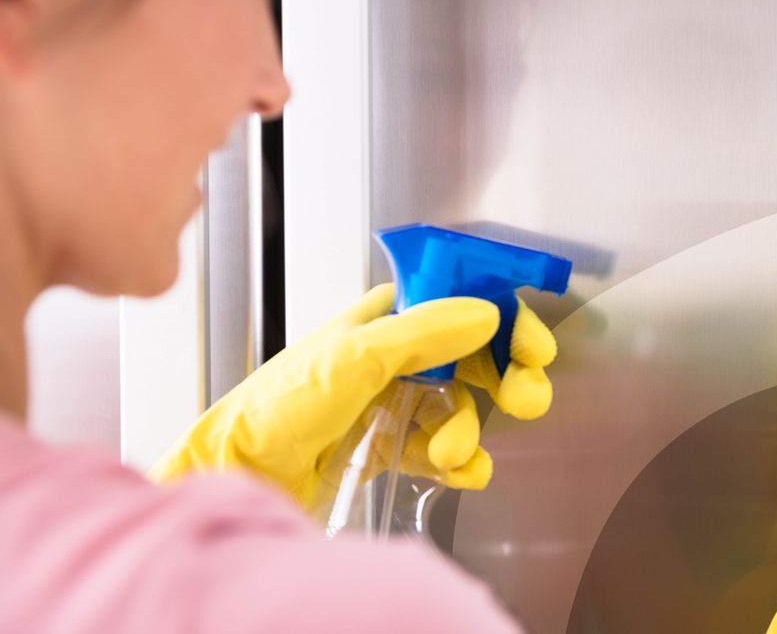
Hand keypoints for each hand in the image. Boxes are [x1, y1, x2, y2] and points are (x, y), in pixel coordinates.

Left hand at [148, 284, 557, 506]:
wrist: (242, 474)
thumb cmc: (277, 406)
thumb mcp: (354, 357)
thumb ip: (423, 332)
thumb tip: (483, 314)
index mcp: (385, 318)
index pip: (462, 304)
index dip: (505, 321)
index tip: (532, 347)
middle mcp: (395, 356)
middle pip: (474, 356)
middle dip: (505, 378)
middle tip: (525, 398)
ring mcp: (395, 401)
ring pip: (462, 407)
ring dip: (469, 429)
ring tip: (451, 451)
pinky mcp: (390, 445)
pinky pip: (444, 449)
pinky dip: (462, 462)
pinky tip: (462, 472)